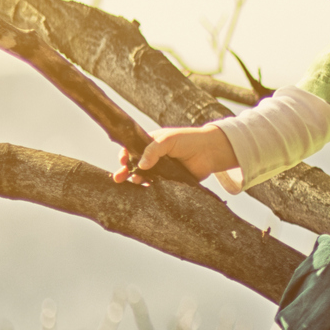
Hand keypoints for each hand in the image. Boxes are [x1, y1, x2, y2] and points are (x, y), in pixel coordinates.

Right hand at [113, 125, 234, 184]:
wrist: (211, 151)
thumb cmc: (189, 140)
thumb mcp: (168, 140)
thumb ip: (153, 150)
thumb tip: (141, 165)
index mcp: (151, 144)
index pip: (132, 149)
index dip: (125, 155)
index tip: (123, 160)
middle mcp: (154, 157)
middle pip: (135, 165)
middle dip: (125, 171)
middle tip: (118, 178)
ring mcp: (162, 170)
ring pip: (144, 177)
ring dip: (137, 180)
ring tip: (136, 181)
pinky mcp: (171, 181)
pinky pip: (158, 186)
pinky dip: (150, 189)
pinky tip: (146, 189)